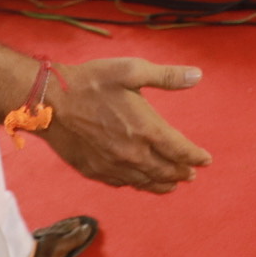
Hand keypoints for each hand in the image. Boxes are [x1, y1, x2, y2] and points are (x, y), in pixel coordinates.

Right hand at [42, 58, 210, 193]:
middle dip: (180, 173)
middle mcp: (132, 153)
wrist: (48, 103)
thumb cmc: (91, 82)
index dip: (195, 156)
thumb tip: (198, 76)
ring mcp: (112, 165)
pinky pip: (122, 183)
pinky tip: (138, 182)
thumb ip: (167, 76)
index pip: (179, 150)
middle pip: (164, 170)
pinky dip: (136, 184)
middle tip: (191, 174)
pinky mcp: (93, 170)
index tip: (206, 160)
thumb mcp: (131, 70)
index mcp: (146, 129)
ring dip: (161, 184)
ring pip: (144, 181)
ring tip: (172, 186)